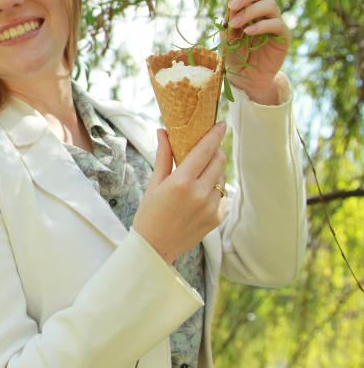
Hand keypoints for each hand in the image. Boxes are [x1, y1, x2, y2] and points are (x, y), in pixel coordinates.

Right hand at [132, 124, 227, 264]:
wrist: (155, 248)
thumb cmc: (149, 214)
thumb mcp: (154, 183)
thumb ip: (164, 156)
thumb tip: (163, 132)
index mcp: (182, 183)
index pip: (205, 151)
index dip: (214, 135)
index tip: (220, 123)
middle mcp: (200, 194)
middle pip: (219, 161)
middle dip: (215, 149)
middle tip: (208, 144)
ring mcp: (211, 207)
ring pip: (221, 177)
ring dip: (214, 169)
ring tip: (200, 171)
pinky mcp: (217, 218)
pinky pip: (221, 195)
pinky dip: (214, 188)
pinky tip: (199, 192)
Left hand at [224, 0, 290, 104]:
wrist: (246, 76)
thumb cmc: (235, 52)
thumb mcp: (226, 34)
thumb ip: (228, 19)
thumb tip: (230, 6)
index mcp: (250, 2)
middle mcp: (264, 8)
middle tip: (231, 6)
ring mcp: (275, 20)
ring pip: (270, 4)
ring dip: (250, 12)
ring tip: (235, 25)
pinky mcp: (282, 35)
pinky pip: (276, 24)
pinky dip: (261, 25)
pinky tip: (249, 32)